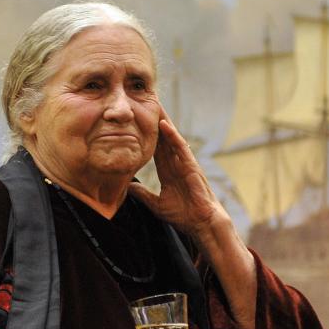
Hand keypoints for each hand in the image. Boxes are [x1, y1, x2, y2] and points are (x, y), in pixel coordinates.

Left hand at [128, 106, 228, 239]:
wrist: (201, 224)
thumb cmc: (184, 215)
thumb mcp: (156, 204)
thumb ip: (143, 194)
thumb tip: (127, 187)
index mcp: (168, 170)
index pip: (155, 148)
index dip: (146, 135)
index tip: (136, 121)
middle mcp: (176, 163)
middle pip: (163, 138)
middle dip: (155, 122)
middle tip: (144, 104)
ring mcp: (184, 163)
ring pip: (171, 138)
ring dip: (163, 122)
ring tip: (154, 105)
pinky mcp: (191, 166)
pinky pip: (181, 148)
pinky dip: (173, 136)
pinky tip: (165, 125)